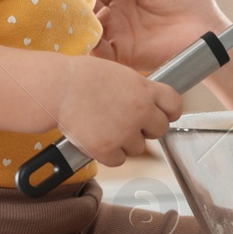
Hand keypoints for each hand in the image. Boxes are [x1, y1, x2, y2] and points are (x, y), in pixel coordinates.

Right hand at [57, 56, 183, 165]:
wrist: (57, 88)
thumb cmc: (82, 77)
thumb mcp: (119, 74)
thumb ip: (138, 89)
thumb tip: (148, 101)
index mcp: (145, 89)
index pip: (175, 105)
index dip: (168, 112)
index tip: (162, 114)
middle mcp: (140, 111)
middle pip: (160, 130)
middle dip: (146, 129)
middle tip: (127, 123)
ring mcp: (124, 132)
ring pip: (138, 148)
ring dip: (125, 142)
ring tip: (105, 127)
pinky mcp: (107, 149)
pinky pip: (118, 160)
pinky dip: (109, 154)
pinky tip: (97, 139)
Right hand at [88, 0, 230, 73]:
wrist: (209, 31)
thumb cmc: (193, 7)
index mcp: (126, 3)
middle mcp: (119, 21)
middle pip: (91, 6)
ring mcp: (120, 38)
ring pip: (90, 25)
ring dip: (86, 11)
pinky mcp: (125, 55)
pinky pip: (99, 50)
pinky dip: (90, 36)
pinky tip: (94, 18)